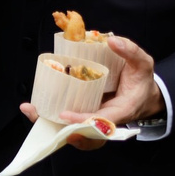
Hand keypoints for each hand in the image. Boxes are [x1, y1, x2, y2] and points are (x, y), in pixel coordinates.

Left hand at [21, 34, 161, 148]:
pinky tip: (34, 107)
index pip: (102, 122)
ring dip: (51, 125)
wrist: (143, 94)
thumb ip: (131, 52)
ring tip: (31, 111)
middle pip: (85, 135)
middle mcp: (106, 120)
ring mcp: (93, 119)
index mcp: (122, 111)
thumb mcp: (142, 64)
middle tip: (42, 116)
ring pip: (73, 131)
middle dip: (63, 130)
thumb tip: (113, 41)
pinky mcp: (84, 114)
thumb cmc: (141, 81)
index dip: (83, 121)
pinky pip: (68, 122)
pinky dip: (51, 118)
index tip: (65, 115)